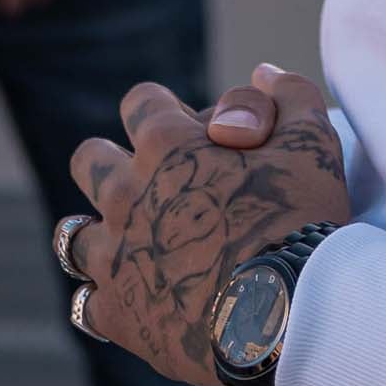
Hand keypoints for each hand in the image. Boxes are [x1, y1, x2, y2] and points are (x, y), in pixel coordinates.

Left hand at [66, 67, 349, 385]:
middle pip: (89, 159)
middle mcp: (126, 192)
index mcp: (167, 143)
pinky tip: (138, 302)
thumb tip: (263, 73)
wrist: (285, 312)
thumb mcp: (313, 138)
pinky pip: (86, 304)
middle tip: (151, 185)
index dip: (163, 110)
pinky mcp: (117, 313)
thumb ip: (288, 95)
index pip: (139, 100)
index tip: (188, 133)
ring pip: (73, 234)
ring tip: (138, 246)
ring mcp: (114, 255)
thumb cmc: (299, 217)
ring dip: (102, 234)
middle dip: (112, 164)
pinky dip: (108, 300)